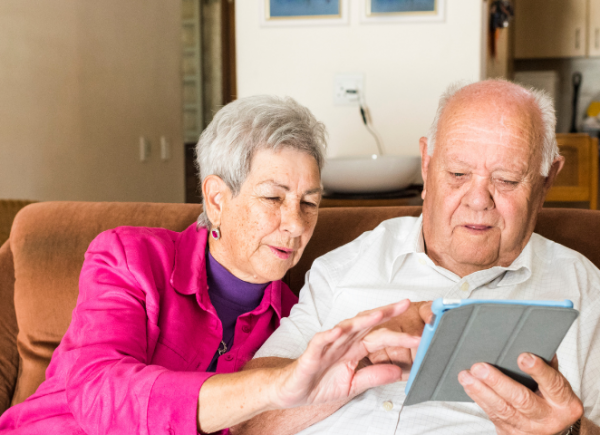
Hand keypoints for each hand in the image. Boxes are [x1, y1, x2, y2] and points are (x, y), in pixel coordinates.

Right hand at [271, 300, 420, 408]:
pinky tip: (339, 331)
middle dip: (385, 313)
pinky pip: (320, 342)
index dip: (398, 336)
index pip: (379, 337)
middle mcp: (343, 342)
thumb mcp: (353, 385)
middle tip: (405, 304)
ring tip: (378, 314)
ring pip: (346, 328)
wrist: (291, 391)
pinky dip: (329, 336)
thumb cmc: (319, 383)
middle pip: (366, 324)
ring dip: (362, 320)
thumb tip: (399, 372)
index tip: (418, 336)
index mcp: (354, 349)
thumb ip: (374, 376)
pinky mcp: (311, 353)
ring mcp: (327, 345)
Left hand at [458, 353, 582, 434]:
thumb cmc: (551, 398)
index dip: (538, 371)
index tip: (523, 357)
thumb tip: (530, 338)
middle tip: (480, 368)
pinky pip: (493, 415)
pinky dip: (479, 399)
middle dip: (498, 383)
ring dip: (480, 391)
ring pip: (502, 410)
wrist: (553, 431)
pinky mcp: (511, 433)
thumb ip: (546, 364)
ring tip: (466, 376)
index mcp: (565, 403)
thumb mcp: (557, 383)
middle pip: (522, 400)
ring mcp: (528, 429)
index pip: (553, 384)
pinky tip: (469, 386)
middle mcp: (548, 418)